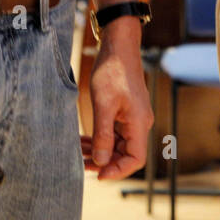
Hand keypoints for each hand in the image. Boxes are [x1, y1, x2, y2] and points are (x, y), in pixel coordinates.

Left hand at [83, 24, 152, 180]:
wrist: (119, 45)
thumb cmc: (112, 71)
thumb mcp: (103, 104)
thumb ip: (103, 135)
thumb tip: (101, 161)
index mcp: (139, 123)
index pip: (135, 159)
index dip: (117, 171)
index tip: (97, 174)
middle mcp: (140, 123)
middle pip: (126, 154)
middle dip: (105, 162)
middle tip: (81, 164)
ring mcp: (134, 117)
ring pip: (119, 144)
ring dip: (100, 150)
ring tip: (79, 153)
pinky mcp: (127, 111)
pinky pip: (116, 132)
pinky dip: (101, 138)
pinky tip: (85, 140)